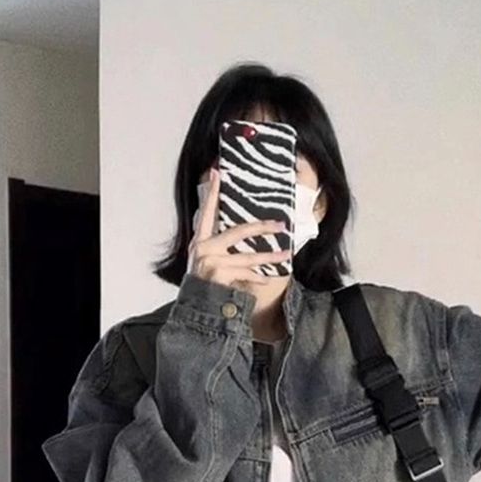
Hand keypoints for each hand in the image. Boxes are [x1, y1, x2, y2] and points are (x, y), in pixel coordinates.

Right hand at [187, 168, 290, 293]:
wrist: (194, 308)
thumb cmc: (202, 284)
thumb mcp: (204, 261)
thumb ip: (217, 247)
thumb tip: (240, 233)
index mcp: (199, 241)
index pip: (206, 212)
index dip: (211, 192)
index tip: (217, 173)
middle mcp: (203, 248)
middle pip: (239, 231)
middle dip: (262, 228)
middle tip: (281, 224)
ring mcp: (211, 261)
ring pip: (248, 257)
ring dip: (270, 257)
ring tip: (286, 254)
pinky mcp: (219, 275)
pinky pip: (245, 274)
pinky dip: (257, 278)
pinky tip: (266, 279)